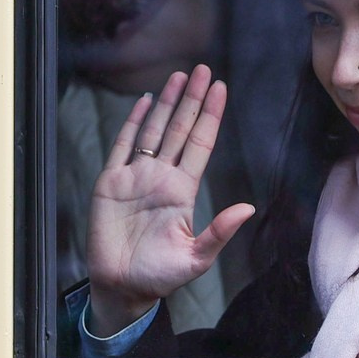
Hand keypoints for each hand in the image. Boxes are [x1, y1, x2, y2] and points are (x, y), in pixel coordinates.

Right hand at [82, 64, 254, 336]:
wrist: (121, 287)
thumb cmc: (159, 276)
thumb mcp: (196, 258)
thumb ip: (219, 232)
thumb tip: (248, 208)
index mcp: (182, 191)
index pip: (200, 144)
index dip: (211, 116)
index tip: (221, 89)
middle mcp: (161, 177)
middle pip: (180, 129)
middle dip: (192, 99)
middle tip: (204, 69)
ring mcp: (135, 177)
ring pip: (154, 130)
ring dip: (166, 104)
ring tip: (178, 76)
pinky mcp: (110, 183)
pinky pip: (122, 146)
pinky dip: (132, 123)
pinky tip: (144, 103)